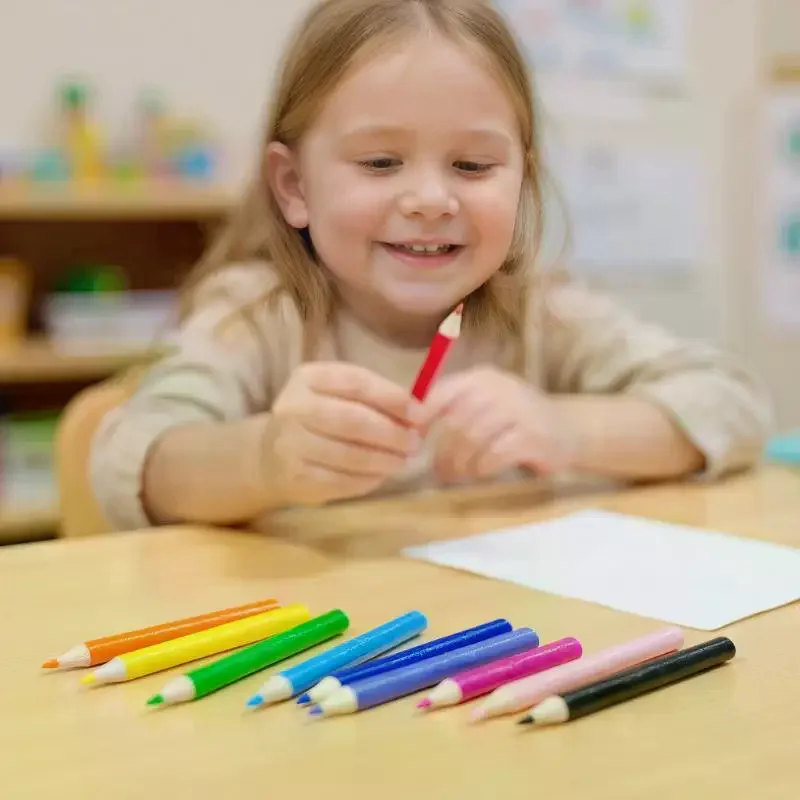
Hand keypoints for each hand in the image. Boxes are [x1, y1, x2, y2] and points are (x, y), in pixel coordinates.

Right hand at [264, 362, 419, 505]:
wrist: (272, 455)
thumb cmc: (319, 419)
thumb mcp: (340, 396)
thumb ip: (377, 399)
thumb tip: (422, 412)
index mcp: (308, 378)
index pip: (356, 383)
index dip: (392, 398)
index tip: (419, 413)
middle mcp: (294, 408)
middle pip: (352, 420)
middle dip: (391, 433)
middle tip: (414, 443)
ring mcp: (291, 445)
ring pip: (349, 455)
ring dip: (384, 460)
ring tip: (403, 461)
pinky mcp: (296, 478)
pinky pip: (342, 481)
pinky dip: (368, 479)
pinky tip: (380, 475)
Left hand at [419, 367, 574, 483]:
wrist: (571, 431)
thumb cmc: (517, 420)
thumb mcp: (485, 404)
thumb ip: (453, 408)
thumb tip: (409, 428)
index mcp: (481, 378)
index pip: (440, 393)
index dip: (421, 418)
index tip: (413, 442)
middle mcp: (499, 388)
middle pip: (455, 421)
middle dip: (443, 451)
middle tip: (440, 472)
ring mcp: (519, 410)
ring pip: (472, 438)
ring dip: (461, 463)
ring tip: (459, 476)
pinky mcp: (533, 435)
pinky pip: (495, 453)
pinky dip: (483, 467)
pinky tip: (483, 473)